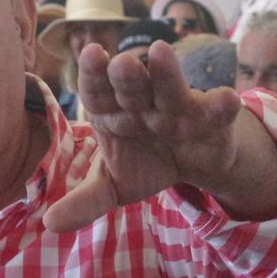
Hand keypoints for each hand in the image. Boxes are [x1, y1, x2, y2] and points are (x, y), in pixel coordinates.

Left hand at [43, 40, 244, 232]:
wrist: (191, 163)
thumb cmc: (144, 162)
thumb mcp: (114, 185)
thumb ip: (85, 201)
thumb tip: (50, 224)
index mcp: (112, 112)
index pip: (97, 91)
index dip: (93, 74)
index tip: (91, 55)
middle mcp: (143, 104)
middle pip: (132, 87)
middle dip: (126, 75)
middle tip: (119, 63)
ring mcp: (178, 109)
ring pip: (171, 89)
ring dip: (166, 74)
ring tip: (161, 53)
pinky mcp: (212, 122)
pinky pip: (217, 112)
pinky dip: (222, 106)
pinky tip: (227, 99)